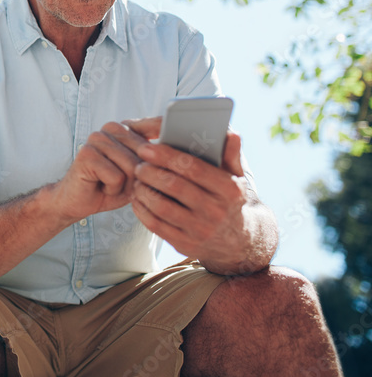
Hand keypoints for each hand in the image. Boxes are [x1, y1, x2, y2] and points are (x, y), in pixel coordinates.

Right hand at [49, 121, 148, 223]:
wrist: (77, 201)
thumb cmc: (109, 187)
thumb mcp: (138, 174)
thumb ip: (152, 162)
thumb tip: (162, 156)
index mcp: (124, 128)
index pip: (156, 136)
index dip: (158, 158)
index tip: (145, 169)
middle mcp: (111, 128)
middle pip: (145, 156)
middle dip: (137, 178)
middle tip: (118, 182)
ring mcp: (97, 138)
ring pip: (132, 167)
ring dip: (124, 185)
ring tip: (108, 184)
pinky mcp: (87, 153)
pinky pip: (117, 177)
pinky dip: (112, 189)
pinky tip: (100, 187)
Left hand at [124, 117, 252, 272]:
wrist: (239, 241)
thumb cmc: (230, 199)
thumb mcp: (237, 178)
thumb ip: (230, 154)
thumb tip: (230, 132)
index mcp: (229, 190)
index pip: (192, 168)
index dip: (165, 156)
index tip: (146, 148)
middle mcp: (216, 211)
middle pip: (173, 186)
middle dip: (150, 172)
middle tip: (138, 164)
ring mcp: (200, 230)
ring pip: (161, 206)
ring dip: (143, 190)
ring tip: (137, 180)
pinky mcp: (185, 244)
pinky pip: (155, 225)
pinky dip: (141, 209)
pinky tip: (137, 198)